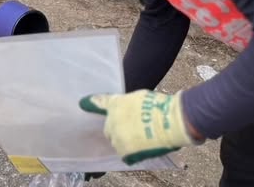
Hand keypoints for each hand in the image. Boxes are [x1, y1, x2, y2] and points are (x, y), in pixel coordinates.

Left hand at [79, 89, 195, 164]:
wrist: (171, 121)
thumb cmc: (160, 106)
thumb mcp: (140, 98)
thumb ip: (127, 105)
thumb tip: (127, 111)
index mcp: (116, 104)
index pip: (99, 103)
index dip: (91, 103)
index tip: (82, 103)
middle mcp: (112, 121)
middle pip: (108, 129)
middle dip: (117, 130)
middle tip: (132, 129)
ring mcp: (118, 138)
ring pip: (117, 143)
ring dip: (125, 141)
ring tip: (142, 138)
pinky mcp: (126, 152)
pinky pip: (125, 155)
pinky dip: (132, 153)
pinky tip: (143, 148)